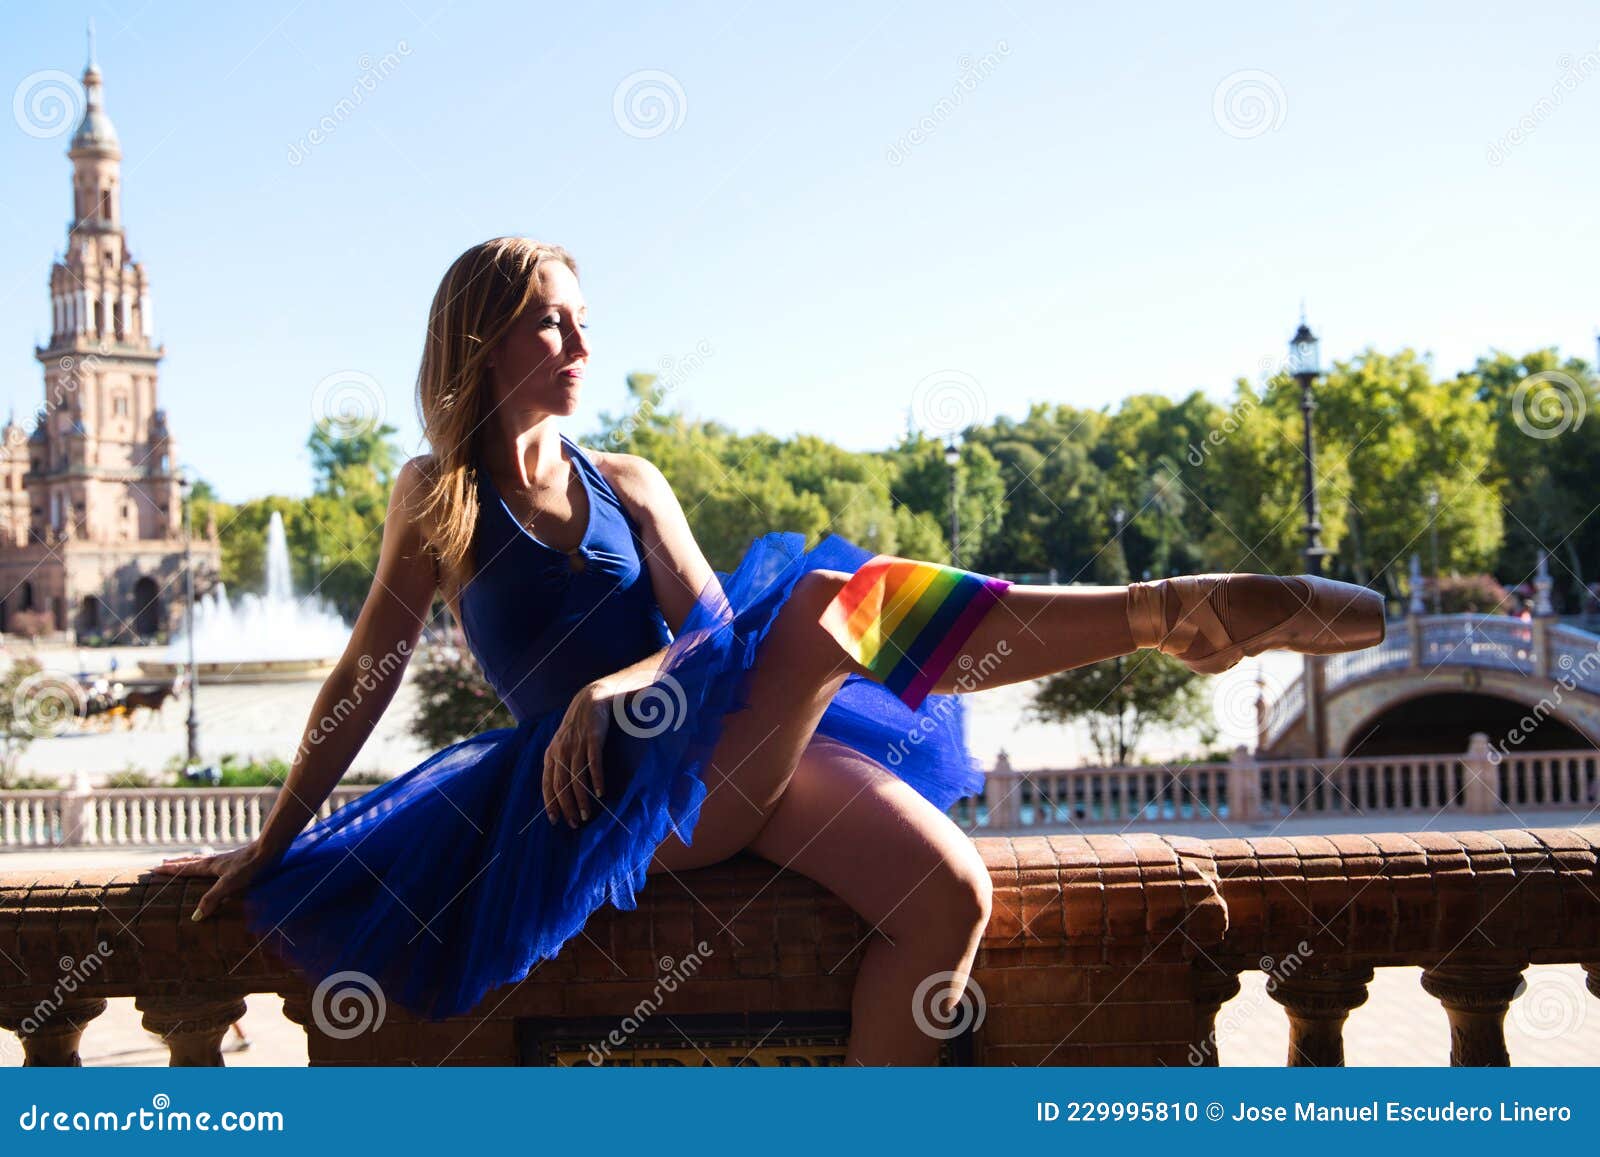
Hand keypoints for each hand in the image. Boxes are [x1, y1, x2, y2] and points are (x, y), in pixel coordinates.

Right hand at [148, 841, 276, 921]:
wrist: (270, 850)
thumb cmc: (250, 867)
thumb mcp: (229, 884)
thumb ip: (212, 899)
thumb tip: (196, 917)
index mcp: (210, 866)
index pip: (185, 868)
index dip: (171, 870)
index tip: (155, 869)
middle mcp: (216, 861)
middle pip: (192, 861)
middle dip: (177, 864)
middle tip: (163, 863)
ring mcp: (227, 860)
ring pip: (203, 860)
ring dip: (191, 862)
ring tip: (184, 862)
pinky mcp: (239, 861)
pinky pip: (217, 863)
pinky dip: (209, 864)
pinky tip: (217, 866)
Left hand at [544, 681, 612, 827]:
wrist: (590, 699)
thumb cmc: (577, 726)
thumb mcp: (562, 744)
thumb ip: (559, 763)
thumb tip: (560, 789)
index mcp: (551, 754)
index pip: (547, 783)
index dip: (550, 803)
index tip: (555, 821)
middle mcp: (562, 751)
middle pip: (562, 785)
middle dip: (567, 807)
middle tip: (575, 823)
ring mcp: (577, 744)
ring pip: (577, 777)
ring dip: (581, 799)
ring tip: (587, 815)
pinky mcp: (593, 739)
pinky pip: (594, 763)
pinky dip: (597, 779)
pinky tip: (600, 793)